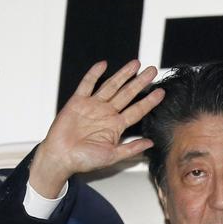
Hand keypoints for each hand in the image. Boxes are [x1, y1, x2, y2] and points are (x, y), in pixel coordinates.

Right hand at [30, 60, 166, 196]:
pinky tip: (103, 65)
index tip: (161, 92)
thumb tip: (150, 144)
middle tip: (153, 70)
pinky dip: (94, 74)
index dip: (149, 101)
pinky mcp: (77, 101)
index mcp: (116, 126)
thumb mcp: (112, 156)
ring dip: (123, 74)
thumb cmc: (85, 159)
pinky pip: (87, 85)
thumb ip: (131, 148)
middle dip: (140, 82)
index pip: (137, 111)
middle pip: (127, 94)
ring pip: (111, 86)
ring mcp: (93, 106)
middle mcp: (107, 113)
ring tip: (136, 64)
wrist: (61, 157)